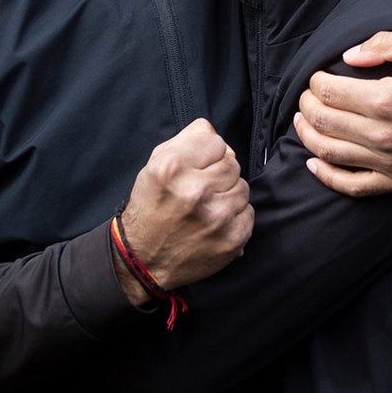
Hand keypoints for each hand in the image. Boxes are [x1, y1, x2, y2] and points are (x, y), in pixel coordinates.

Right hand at [114, 118, 252, 301]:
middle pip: (232, 164)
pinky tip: (215, 223)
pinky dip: (235, 217)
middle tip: (201, 190)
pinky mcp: (231, 239)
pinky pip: (248, 213)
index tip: (196, 168)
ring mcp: (216, 217)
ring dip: (228, 195)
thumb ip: (188, 138)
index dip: (207, 155)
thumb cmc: (151, 207)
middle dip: (219, 175)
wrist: (143, 260)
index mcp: (172, 167)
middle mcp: (194, 191)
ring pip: (243, 188)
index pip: (217, 142)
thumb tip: (215, 132)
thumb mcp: (156, 164)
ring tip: (207, 207)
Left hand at [295, 31, 391, 196]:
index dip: (315, 81)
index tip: (317, 76)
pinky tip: (315, 163)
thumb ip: (383, 44)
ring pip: (330, 153)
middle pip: (323, 121)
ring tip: (302, 121)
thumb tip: (349, 56)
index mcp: (386, 99)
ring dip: (307, 135)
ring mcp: (389, 163)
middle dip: (306, 105)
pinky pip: (353, 186)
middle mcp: (383, 135)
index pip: (329, 92)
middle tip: (307, 95)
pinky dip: (327, 176)